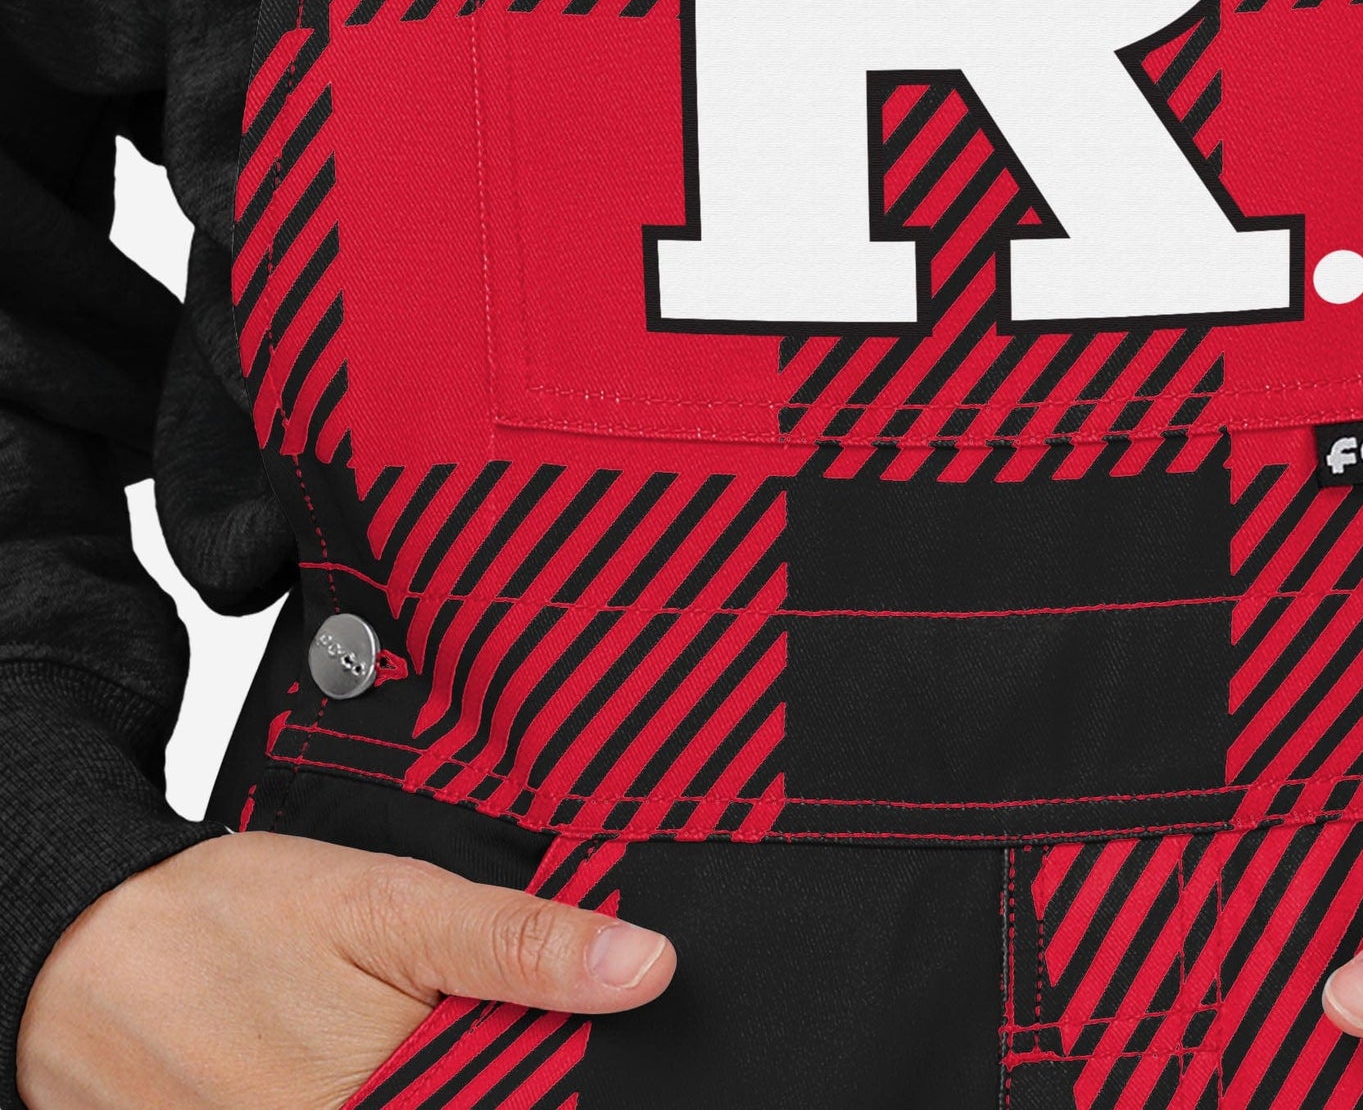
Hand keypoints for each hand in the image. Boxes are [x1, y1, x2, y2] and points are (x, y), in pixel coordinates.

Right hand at [17, 832, 674, 1109]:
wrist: (86, 950)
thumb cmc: (231, 920)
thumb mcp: (391, 904)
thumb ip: (518, 945)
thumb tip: (644, 969)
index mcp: (381, 1100)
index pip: (517, 1094)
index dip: (545, 1073)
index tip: (549, 1037)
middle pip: (461, 1095)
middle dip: (472, 1064)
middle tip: (418, 1010)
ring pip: (409, 1102)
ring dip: (421, 1068)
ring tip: (370, 1023)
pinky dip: (364, 1083)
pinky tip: (344, 1054)